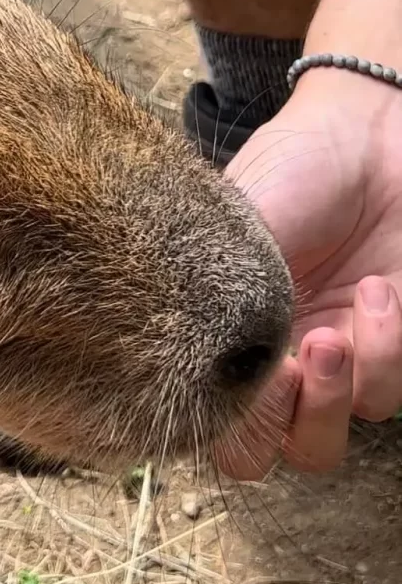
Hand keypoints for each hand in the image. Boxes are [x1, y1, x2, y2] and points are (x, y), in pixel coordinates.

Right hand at [217, 67, 401, 478]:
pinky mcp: (396, 342)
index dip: (236, 430)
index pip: (223, 428)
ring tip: (339, 324)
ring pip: (341, 436)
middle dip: (298, 424)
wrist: (369, 131)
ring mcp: (344, 357)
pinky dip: (387, 349)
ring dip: (341, 389)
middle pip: (290, 451)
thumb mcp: (236, 232)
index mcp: (231, 341)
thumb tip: (201, 371)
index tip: (248, 380)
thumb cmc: (291, 172)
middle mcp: (283, 362)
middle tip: (295, 367)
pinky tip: (379, 291)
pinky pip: (394, 390)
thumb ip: (218, 303)